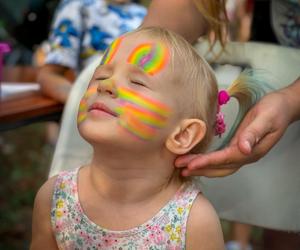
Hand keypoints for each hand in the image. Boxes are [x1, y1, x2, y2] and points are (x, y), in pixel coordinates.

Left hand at [175, 89, 293, 176]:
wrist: (284, 107)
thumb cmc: (276, 110)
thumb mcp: (267, 118)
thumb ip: (254, 133)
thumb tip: (243, 148)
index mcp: (252, 150)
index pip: (225, 159)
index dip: (207, 162)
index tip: (190, 164)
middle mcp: (246, 156)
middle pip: (220, 167)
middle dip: (199, 168)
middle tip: (179, 168)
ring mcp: (242, 153)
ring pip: (220, 166)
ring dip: (202, 168)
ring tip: (183, 167)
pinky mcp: (238, 148)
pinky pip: (221, 160)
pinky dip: (208, 163)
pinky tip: (197, 161)